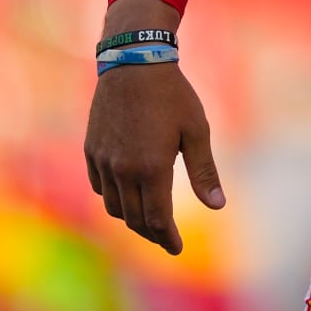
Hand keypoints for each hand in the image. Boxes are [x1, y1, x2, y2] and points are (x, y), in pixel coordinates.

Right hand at [84, 61, 223, 254]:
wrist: (133, 62)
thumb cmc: (173, 95)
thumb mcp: (197, 130)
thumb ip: (204, 172)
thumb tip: (218, 206)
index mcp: (151, 168)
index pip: (157, 219)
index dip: (167, 238)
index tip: (176, 249)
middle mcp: (123, 170)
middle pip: (134, 219)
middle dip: (152, 234)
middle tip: (167, 240)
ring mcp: (103, 161)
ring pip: (114, 207)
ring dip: (131, 219)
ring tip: (149, 221)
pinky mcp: (92, 151)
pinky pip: (100, 187)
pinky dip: (114, 198)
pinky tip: (128, 195)